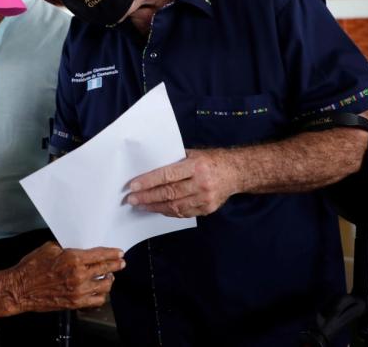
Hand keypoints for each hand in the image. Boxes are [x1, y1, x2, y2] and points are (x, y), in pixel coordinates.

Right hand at [9, 242, 124, 311]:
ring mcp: (78, 291)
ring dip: (110, 280)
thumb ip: (67, 247)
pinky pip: (96, 300)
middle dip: (116, 265)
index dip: (112, 253)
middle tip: (121, 263)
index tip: (119, 252)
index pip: (100, 255)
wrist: (21, 289)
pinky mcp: (75, 303)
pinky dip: (101, 295)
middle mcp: (78, 275)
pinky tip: (100, 291)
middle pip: (105, 269)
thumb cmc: (32, 267)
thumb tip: (79, 247)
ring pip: (104, 286)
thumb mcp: (49, 248)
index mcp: (73, 259)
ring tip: (110, 277)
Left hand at [126, 149, 241, 217]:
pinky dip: (168, 211)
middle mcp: (201, 183)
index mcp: (196, 166)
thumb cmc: (211, 160)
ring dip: (154, 207)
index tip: (133, 186)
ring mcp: (205, 198)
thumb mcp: (193, 154)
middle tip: (131, 199)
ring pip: (174, 206)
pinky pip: (183, 213)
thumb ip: (174, 161)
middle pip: (169, 193)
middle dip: (147, 197)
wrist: (236, 172)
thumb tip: (148, 167)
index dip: (148, 182)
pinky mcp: (207, 209)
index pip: (167, 175)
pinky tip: (157, 209)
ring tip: (140, 205)